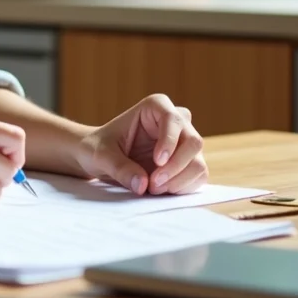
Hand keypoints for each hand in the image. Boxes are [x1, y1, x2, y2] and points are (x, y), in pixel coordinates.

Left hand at [76, 94, 207, 195]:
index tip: (157, 161)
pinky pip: (199, 177)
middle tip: (153, 184)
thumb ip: (119, 168)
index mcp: (155, 107)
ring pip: (198, 162)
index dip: (169, 141)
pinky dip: (183, 187)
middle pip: (193, 142)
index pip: (173, 119)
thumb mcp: (101, 155)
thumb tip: (142, 185)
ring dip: (179, 181)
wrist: (101, 159)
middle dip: (175, 167)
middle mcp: (176, 121)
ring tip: (153, 188)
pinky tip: (163, 190)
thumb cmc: (98, 148)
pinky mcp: (188, 163)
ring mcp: (184, 143)